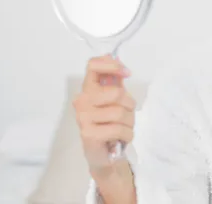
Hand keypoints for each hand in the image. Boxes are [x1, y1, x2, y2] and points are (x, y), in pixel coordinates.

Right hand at [73, 55, 135, 175]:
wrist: (103, 154)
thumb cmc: (110, 124)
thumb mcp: (115, 100)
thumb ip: (115, 81)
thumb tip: (115, 57)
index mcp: (88, 89)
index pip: (93, 66)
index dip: (112, 65)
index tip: (127, 73)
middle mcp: (82, 101)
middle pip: (116, 93)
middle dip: (130, 105)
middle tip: (126, 115)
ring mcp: (83, 117)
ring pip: (120, 113)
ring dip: (130, 122)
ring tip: (124, 128)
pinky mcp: (89, 134)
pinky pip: (119, 129)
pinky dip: (128, 135)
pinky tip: (121, 138)